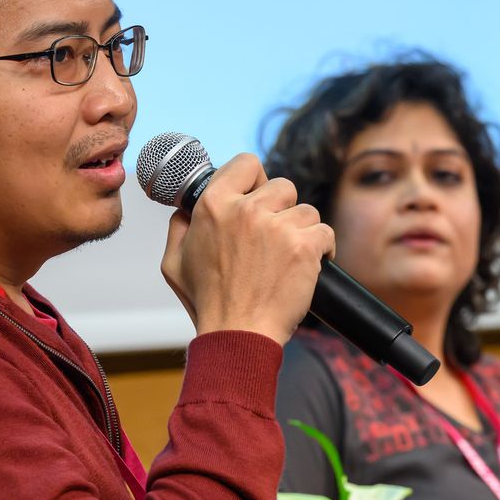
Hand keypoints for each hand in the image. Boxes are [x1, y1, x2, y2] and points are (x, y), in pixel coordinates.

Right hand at [159, 153, 331, 343]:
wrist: (238, 336)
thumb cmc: (207, 304)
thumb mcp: (174, 264)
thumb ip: (179, 228)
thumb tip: (186, 210)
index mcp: (213, 205)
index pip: (246, 163)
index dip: (256, 179)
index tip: (258, 197)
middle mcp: (245, 210)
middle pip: (282, 186)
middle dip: (282, 210)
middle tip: (274, 239)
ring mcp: (277, 227)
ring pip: (307, 210)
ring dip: (302, 232)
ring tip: (288, 258)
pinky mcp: (303, 247)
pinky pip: (325, 232)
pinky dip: (322, 250)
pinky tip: (309, 266)